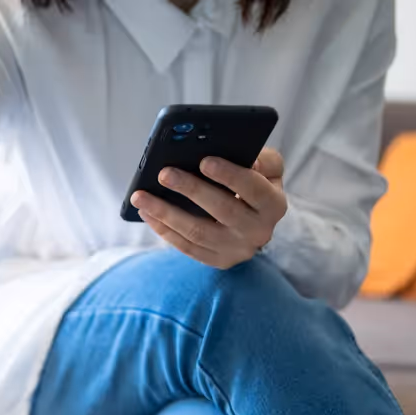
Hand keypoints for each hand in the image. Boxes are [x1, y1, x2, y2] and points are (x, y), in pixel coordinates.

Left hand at [130, 147, 286, 268]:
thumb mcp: (267, 168)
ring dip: (166, 213)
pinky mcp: (218, 261)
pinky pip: (186, 247)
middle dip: (191, 189)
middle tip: (164, 173)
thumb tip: (234, 153)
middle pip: (222, 210)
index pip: (254, 189)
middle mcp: (259, 231)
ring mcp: (237, 250)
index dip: (230, 175)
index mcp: (273, 204)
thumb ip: (260, 157)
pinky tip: (146, 213)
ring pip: (197, 232)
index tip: (204, 160)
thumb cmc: (256, 184)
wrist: (256, 221)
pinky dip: (164, 229)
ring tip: (141, 196)